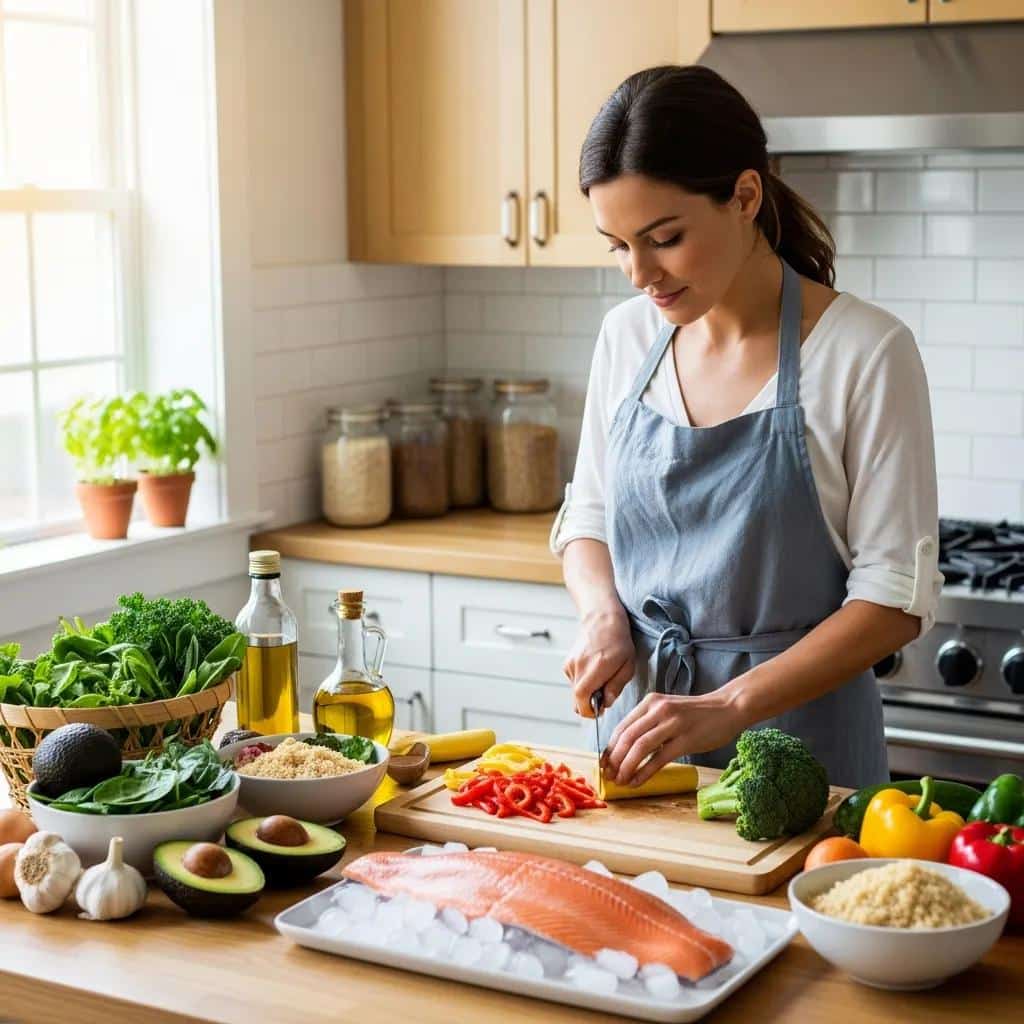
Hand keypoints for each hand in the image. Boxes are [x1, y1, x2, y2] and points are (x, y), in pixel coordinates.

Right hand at [563, 605, 635, 716]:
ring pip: (575, 691)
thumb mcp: (627, 666)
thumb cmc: (618, 642)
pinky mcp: (567, 663)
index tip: (599, 711)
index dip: (589, 711)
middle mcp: (579, 667)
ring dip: (587, 691)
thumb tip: (606, 703)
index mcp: (595, 668)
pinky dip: (583, 682)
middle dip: (589, 703)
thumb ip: (615, 687)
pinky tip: (593, 670)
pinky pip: (574, 682)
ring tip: (601, 677)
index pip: (582, 699)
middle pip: (577, 699)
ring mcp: (571, 664)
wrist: (602, 620)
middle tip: (604, 694)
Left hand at [602, 688, 748, 785]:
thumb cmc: (697, 713)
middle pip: (627, 737)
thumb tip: (626, 748)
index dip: (610, 748)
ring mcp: (672, 724)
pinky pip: (659, 759)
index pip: (622, 726)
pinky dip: (644, 772)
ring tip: (620, 781)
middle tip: (609, 776)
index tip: (604, 763)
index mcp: (650, 702)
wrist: (728, 707)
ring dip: (626, 767)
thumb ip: (649, 723)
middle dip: (614, 760)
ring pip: (639, 747)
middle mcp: (658, 709)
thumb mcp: (668, 710)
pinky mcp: (686, 739)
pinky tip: (637, 782)